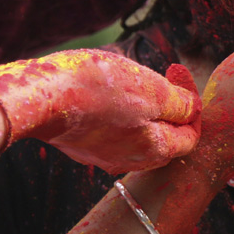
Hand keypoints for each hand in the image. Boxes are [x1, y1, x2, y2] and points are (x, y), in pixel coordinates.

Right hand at [0, 49, 202, 174]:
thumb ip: (179, 105)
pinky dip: (119, 108)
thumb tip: (193, 110)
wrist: (41, 94)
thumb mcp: (153, 91)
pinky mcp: (80, 143)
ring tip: (136, 77)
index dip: (192, 106)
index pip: (189, 137)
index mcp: (153, 151)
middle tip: (163, 73)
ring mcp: (102, 154)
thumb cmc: (100, 90)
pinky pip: (112, 127)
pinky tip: (108, 87)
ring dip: (144, 104)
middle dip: (170, 105)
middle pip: (164, 136)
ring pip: (137, 131)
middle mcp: (129, 161)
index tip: (179, 72)